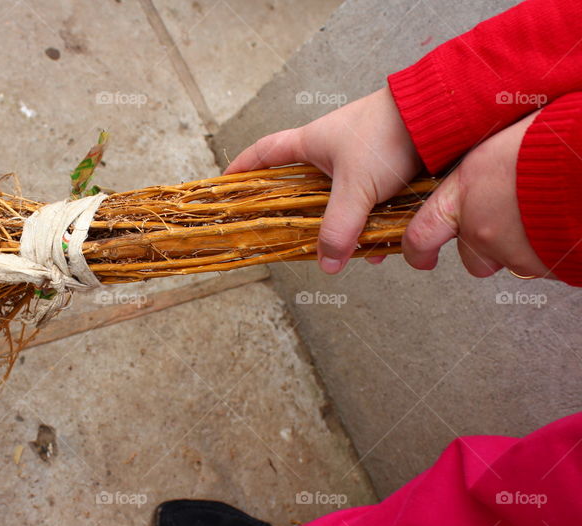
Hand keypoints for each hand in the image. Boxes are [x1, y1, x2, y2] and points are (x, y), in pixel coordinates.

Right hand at [225, 87, 422, 273]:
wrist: (443, 116)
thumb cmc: (388, 136)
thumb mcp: (356, 188)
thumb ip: (339, 228)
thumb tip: (327, 265)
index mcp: (311, 143)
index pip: (264, 153)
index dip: (243, 169)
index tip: (226, 186)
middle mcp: (331, 150)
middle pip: (302, 187)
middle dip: (298, 214)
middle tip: (290, 237)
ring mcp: (360, 160)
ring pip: (340, 201)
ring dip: (343, 227)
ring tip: (349, 253)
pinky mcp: (387, 169)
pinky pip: (370, 204)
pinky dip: (373, 225)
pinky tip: (383, 246)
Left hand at [402, 111, 549, 277]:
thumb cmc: (555, 140)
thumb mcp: (503, 144)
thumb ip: (483, 174)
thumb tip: (482, 176)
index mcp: (465, 191)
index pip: (421, 234)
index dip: (417, 251)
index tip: (420, 256)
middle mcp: (481, 227)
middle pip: (470, 259)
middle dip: (486, 250)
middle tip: (510, 225)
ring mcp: (512, 250)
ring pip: (508, 262)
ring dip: (520, 248)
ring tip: (542, 218)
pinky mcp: (543, 263)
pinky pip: (540, 264)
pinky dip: (547, 250)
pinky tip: (561, 224)